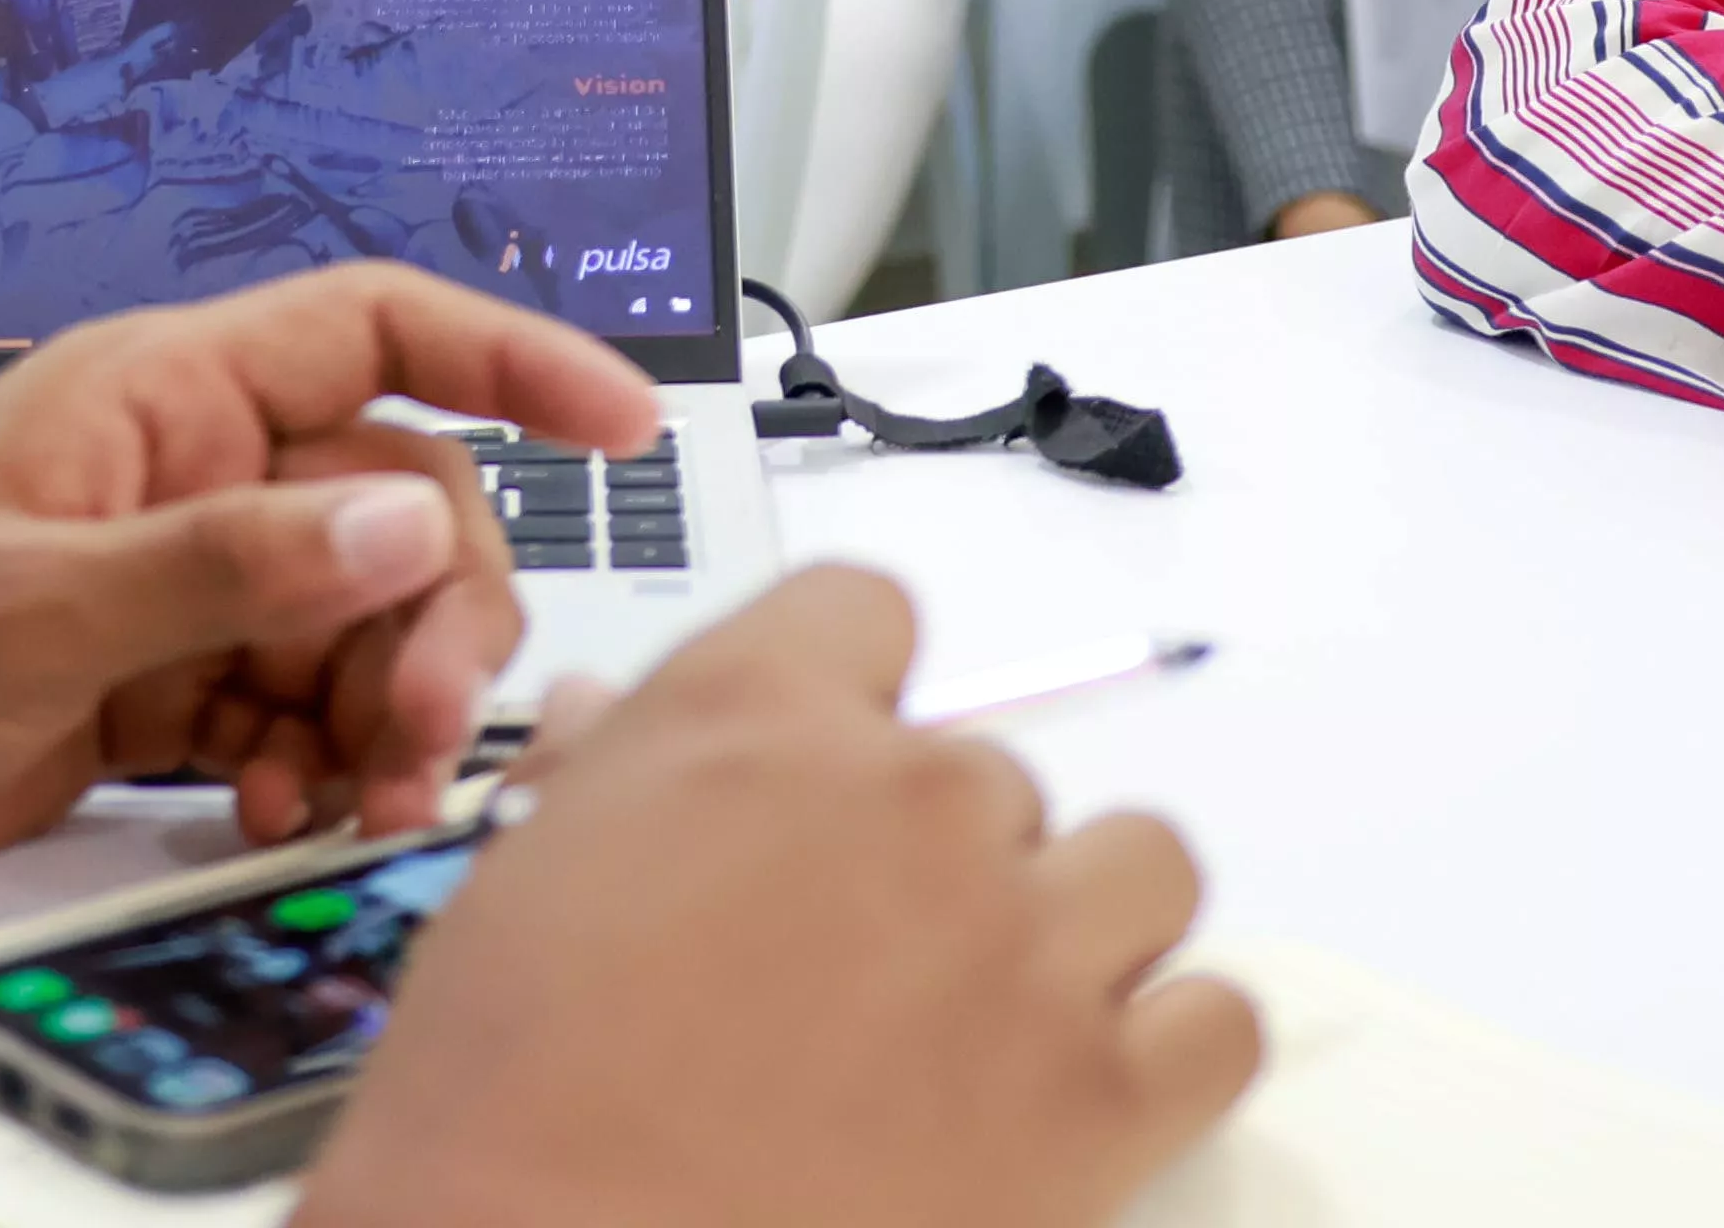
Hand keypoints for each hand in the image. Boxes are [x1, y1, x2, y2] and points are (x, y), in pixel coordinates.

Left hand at [0, 264, 654, 909]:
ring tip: (352, 795)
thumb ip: (229, 564)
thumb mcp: (31, 607)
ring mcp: (166, 583)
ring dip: (381, 709)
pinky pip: (288, 707)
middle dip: (435, 616)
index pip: (376, 327)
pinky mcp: (145, 686)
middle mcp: (179, 473)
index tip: (622, 422)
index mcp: (155, 396)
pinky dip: (308, 761)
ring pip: (353, 619)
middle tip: (418, 735)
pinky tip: (275, 811)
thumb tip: (401, 516)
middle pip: (395, 505)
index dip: (514, 356)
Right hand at [301, 573, 1260, 1227]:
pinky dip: (1175, 1050)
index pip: (870, 617)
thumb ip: (607, 782)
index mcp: (753, 718)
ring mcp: (1016, 939)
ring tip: (1002, 1016)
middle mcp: (906, 798)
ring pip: (1141, 865)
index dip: (856, 708)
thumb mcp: (518, 888)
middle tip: (874, 965)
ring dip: (1086, 928)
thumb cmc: (506, 1107)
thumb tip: (611, 727)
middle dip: (946, 863)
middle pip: (995, 773)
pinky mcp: (1096, 1091)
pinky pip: (1217, 1019)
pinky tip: (1095, 1089)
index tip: (837, 781)